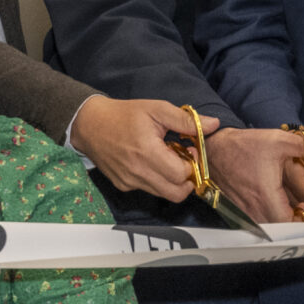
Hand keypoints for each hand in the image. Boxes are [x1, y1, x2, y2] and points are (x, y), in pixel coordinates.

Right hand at [75, 96, 207, 201]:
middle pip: (176, 193)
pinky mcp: (122, 185)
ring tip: (166, 160)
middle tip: (183, 162)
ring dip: (172, 181)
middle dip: (187, 180)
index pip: (182, 175)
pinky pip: (148, 190)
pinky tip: (150, 163)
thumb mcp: (157, 109)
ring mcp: (129, 181)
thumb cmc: (124, 114)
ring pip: (163, 194)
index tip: (188, 150)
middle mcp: (137, 172)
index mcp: (147, 152)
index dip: (192, 165)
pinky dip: (156, 180)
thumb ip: (186, 120)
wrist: (89, 125)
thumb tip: (213, 125)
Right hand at [205, 126, 303, 227]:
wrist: (212, 150)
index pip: (290, 225)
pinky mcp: (241, 212)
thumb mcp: (278, 140)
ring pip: (272, 227)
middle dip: (299, 222)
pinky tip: (281, 203)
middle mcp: (255, 211)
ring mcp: (246, 214)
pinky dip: (274, 217)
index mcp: (266, 197)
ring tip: (297, 206)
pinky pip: (262, 221)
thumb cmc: (243, 146)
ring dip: (287, 220)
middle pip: (283, 230)